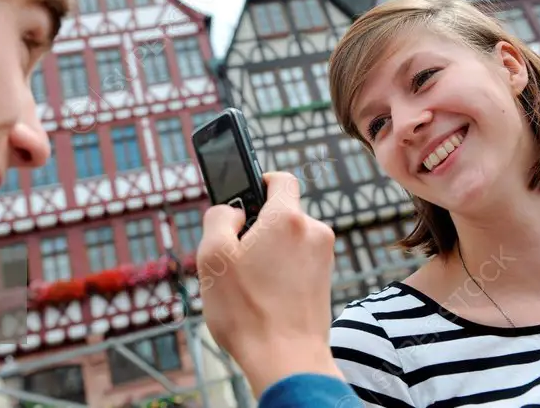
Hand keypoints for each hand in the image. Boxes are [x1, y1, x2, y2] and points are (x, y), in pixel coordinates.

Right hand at [196, 171, 343, 396]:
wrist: (287, 361)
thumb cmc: (247, 311)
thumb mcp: (213, 256)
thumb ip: (219, 218)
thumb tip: (233, 211)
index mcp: (287, 218)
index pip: (281, 178)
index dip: (260, 181)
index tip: (246, 198)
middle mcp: (313, 232)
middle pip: (281, 214)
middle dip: (258, 229)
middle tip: (236, 257)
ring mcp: (323, 257)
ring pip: (289, 240)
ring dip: (269, 253)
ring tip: (250, 285)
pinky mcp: (326, 280)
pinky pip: (298, 262)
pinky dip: (282, 271)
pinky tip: (265, 297)